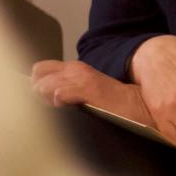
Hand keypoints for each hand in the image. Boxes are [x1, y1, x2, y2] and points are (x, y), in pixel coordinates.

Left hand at [31, 60, 154, 125]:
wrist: (138, 103)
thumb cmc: (113, 102)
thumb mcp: (87, 89)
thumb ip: (68, 88)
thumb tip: (44, 97)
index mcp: (75, 68)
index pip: (40, 69)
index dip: (38, 83)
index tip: (45, 97)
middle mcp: (75, 69)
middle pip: (36, 75)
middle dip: (38, 91)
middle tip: (51, 103)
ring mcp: (81, 78)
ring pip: (43, 85)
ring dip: (45, 99)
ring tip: (62, 108)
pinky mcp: (87, 90)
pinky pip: (59, 93)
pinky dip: (58, 101)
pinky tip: (68, 107)